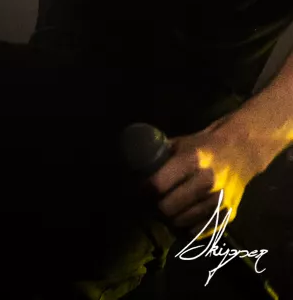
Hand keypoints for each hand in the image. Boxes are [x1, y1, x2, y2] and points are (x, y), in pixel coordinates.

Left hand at [142, 113, 264, 239]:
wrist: (240, 151)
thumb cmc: (204, 145)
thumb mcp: (180, 143)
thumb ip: (160, 156)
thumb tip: (134, 167)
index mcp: (192, 160)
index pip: (158, 184)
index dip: (144, 190)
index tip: (140, 190)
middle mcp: (206, 182)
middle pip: (168, 208)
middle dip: (156, 206)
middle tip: (154, 202)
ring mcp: (219, 200)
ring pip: (182, 222)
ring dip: (171, 218)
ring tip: (168, 209)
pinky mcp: (228, 214)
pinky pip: (199, 231)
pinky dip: (188, 226)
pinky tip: (185, 216)